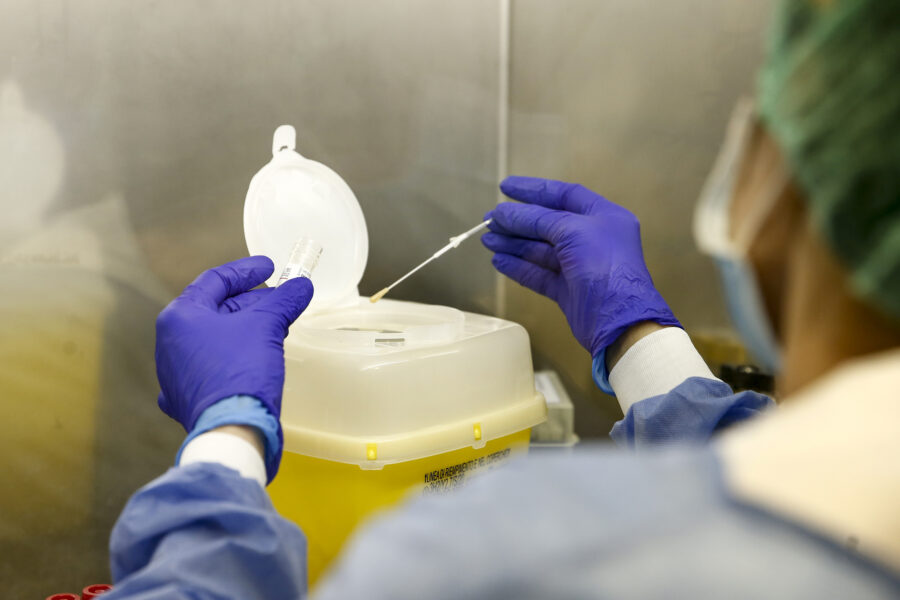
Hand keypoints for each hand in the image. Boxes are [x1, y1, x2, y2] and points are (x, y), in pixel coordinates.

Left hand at [155, 256, 313, 431]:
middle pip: (214, 310)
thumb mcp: (266, 327)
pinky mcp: (186, 399)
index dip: (245, 271)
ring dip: (243, 330)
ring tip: (273, 328)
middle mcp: (169, 343)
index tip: (269, 267)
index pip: (214, 281)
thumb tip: (302, 285)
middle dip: (250, 303)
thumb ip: (283, 301)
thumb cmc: (240, 371)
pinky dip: (232, 359)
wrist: (231, 431)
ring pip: (213, 340)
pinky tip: (249, 359)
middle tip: (279, 300)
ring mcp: (174, 374)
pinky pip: (210, 368)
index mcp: (180, 317)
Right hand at [483, 176, 679, 356]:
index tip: (505, 188)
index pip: (564, 194)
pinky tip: (498, 261)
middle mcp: (592, 238)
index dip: (534, 189)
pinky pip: (539, 273)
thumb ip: (537, 219)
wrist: (619, 321)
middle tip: (489, 219)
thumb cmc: (603, 265)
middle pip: (549, 223)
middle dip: (518, 220)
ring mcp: (580, 266)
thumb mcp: (573, 231)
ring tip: (487, 239)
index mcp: (603, 216)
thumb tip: (502, 213)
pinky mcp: (568, 290)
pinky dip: (519, 266)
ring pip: (541, 249)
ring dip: (513, 243)